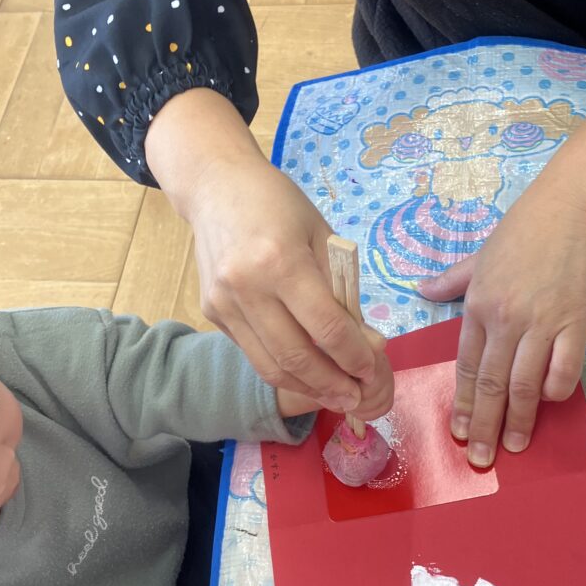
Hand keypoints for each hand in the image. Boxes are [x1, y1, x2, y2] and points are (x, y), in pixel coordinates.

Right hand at [145, 90, 381, 409]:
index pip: (325, 326)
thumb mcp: (320, 233)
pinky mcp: (212, 313)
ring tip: (336, 397)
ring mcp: (224, 304)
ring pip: (270, 366)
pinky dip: (282, 370)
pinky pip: (253, 353)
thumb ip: (339, 287)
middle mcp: (246, 288)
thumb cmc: (277, 204)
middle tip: (357, 399)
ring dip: (307, 389)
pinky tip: (307, 375)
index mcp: (280, 261)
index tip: (373, 371)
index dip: (354, 356)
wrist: (215, 187)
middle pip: (295, 357)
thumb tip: (364, 341)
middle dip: (332, 385)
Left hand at [419, 111, 585, 462]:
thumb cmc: (527, 226)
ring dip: (518, 422)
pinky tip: (548, 403)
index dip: (462, 402)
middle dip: (484, 426)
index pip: (465, 366)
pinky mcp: (577, 324)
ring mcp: (542, 324)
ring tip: (513, 447)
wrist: (577, 204)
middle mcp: (505, 320)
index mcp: (478, 305)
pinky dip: (555, 391)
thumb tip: (421, 291)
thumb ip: (452, 280)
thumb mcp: (480, 252)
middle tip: (480, 460)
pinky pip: (564, 371)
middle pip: (491, 385)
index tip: (458, 432)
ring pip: (524, 386)